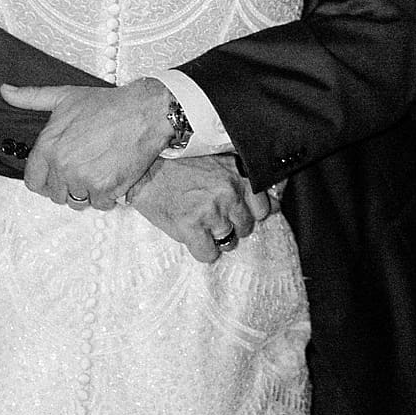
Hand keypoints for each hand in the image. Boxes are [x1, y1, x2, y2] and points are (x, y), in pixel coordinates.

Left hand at [0, 80, 170, 208]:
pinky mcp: (106, 188)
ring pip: (77, 201)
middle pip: (55, 194)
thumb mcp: (63, 97)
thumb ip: (30, 98)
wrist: (143, 112)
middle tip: (83, 170)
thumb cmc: (106, 105)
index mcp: (48, 146)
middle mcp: (62, 165)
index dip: (44, 179)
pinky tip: (112, 178)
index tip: (55, 176)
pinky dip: (107, 196)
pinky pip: (100, 204)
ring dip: (86, 193)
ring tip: (97, 173)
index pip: (32, 180)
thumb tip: (5, 91)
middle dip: (67, 185)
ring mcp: (83, 179)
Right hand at [125, 153, 272, 263]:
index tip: (235, 211)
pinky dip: (201, 250)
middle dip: (231, 224)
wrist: (141, 169)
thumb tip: (274, 200)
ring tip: (198, 222)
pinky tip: (191, 235)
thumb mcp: (215, 160)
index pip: (264, 207)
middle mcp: (227, 192)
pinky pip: (208, 254)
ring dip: (214, 236)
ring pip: (228, 241)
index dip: (249, 212)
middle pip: (245, 227)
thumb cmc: (175, 163)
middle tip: (211, 215)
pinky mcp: (190, 226)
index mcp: (236, 174)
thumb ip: (243, 179)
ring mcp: (210, 211)